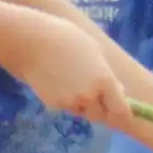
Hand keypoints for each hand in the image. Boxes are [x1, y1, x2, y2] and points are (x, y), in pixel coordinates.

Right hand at [18, 19, 133, 131]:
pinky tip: (57, 82)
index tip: (121, 112)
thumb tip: (118, 91)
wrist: (30, 41)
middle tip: (95, 94)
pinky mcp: (53, 105)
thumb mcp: (95, 51)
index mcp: (104, 81)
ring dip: (82, 104)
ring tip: (72, 82)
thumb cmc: (66, 38)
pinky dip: (65, 100)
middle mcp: (89, 96)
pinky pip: (66, 106)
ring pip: (82, 111)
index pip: (120, 111)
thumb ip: (107, 74)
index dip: (122, 113)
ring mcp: (70, 102)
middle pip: (101, 114)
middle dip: (100, 108)